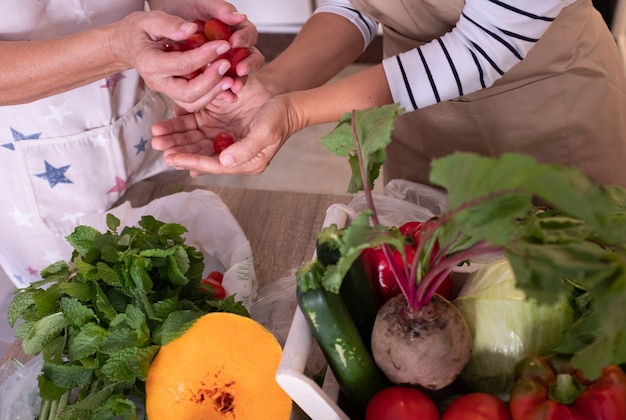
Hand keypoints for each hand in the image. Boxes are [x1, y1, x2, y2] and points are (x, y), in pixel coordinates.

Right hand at [111, 10, 262, 110]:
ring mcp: (166, 91)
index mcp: (149, 63)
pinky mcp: (175, 94)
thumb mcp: (149, 20)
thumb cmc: (139, 31)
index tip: (223, 45)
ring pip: (193, 102)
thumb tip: (192, 30)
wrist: (130, 45)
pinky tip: (225, 84)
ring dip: (214, 92)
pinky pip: (195, 102)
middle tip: (227, 65)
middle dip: (211, 81)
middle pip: (188, 93)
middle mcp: (157, 82)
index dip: (204, 56)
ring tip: (230, 78)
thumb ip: (169, 24)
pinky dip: (212, 95)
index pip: (182, 65)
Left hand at [152, 76, 301, 175]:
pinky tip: (172, 122)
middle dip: (179, 150)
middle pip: (201, 154)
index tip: (173, 158)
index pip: (213, 164)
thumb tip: (224, 161)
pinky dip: (186, 125)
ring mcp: (227, 138)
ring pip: (197, 141)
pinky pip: (200, 127)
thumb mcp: (265, 134)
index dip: (192, 161)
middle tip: (158, 146)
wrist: (289, 102)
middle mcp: (233, 153)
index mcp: (245, 162)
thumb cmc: (280, 118)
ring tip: (158, 136)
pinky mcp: (223, 124)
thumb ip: (245, 149)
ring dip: (178, 139)